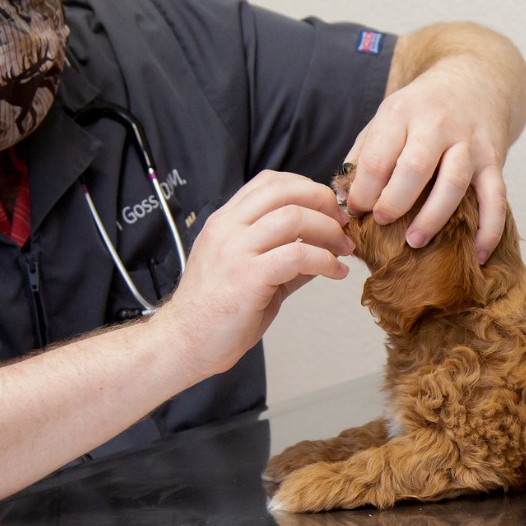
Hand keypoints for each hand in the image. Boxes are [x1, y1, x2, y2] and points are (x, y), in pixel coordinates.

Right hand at [157, 171, 352, 375]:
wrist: (182, 343)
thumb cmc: (213, 313)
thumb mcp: (246, 272)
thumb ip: (281, 256)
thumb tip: (320, 250)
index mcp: (224, 221)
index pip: (269, 182)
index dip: (306, 187)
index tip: (327, 208)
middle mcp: (227, 228)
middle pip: (284, 190)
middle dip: (322, 200)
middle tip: (342, 223)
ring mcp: (235, 250)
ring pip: (294, 217)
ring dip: (329, 230)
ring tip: (343, 249)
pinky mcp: (248, 276)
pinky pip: (298, 255)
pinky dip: (326, 260)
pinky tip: (335, 272)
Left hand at [344, 60, 510, 262]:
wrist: (476, 78)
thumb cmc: (422, 107)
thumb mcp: (388, 116)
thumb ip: (364, 153)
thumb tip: (342, 199)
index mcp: (402, 113)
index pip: (377, 158)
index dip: (362, 192)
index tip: (356, 212)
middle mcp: (437, 124)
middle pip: (414, 169)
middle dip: (394, 202)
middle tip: (382, 223)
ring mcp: (469, 142)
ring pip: (453, 184)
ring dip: (433, 218)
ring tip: (415, 242)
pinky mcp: (495, 159)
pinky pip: (495, 198)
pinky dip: (489, 229)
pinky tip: (478, 253)